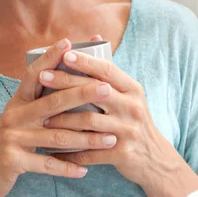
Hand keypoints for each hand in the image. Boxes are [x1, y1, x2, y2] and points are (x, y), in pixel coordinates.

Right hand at [0, 36, 117, 196]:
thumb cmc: (9, 145)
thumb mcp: (19, 120)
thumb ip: (38, 104)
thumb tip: (66, 83)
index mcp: (18, 102)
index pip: (34, 74)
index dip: (50, 58)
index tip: (69, 43)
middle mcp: (14, 115)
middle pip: (53, 101)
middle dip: (82, 92)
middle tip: (107, 89)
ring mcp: (12, 137)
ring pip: (56, 135)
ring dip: (86, 139)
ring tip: (111, 139)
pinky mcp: (13, 160)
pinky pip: (46, 163)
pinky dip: (67, 167)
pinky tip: (84, 170)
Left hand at [39, 40, 173, 186]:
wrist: (155, 159)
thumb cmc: (133, 121)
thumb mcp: (129, 95)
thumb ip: (110, 72)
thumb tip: (96, 36)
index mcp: (132, 90)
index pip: (107, 70)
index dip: (85, 61)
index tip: (63, 53)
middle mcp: (132, 107)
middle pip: (95, 91)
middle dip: (66, 82)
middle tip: (43, 76)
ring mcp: (128, 131)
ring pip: (89, 122)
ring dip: (62, 120)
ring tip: (42, 118)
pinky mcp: (123, 153)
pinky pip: (90, 153)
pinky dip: (70, 152)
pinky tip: (52, 151)